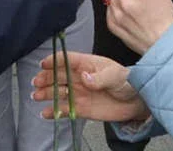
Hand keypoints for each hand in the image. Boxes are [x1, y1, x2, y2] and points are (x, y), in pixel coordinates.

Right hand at [32, 50, 148, 122]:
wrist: (136, 102)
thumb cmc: (127, 82)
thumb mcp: (116, 76)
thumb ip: (100, 78)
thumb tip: (84, 78)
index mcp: (87, 64)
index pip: (67, 59)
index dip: (54, 60)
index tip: (43, 64)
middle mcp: (79, 77)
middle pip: (58, 75)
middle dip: (46, 78)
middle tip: (36, 83)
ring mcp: (79, 93)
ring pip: (58, 91)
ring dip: (46, 93)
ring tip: (36, 96)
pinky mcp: (81, 108)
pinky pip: (64, 109)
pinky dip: (54, 111)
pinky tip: (45, 113)